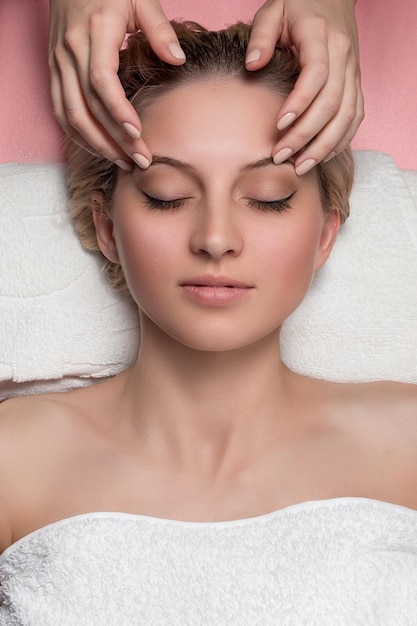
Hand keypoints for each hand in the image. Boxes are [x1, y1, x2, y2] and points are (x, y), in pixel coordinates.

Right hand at [48, 0, 185, 169]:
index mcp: (95, 31)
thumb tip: (177, 59)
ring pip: (72, 115)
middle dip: (115, 139)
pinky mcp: (53, 71)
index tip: (138, 132)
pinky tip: (101, 149)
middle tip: (141, 160)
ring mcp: (59, 63)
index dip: (118, 110)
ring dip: (98, 144)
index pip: (101, 80)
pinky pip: (60, 112)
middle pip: (89, 106)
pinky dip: (79, 136)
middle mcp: (72, 50)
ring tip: (124, 163)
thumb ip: (159, 28)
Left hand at [245, 0, 363, 174]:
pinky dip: (341, 140)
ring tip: (300, 166)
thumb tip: (253, 64)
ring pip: (348, 115)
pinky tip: (321, 156)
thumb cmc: (297, 6)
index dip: (299, 102)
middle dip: (306, 135)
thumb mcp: (273, 9)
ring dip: (324, 145)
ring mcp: (354, 70)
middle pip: (332, 103)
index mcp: (321, 35)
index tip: (278, 124)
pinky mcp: (357, 83)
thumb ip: (261, 35)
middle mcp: (343, 54)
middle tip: (281, 156)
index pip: (317, 74)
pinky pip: (356, 116)